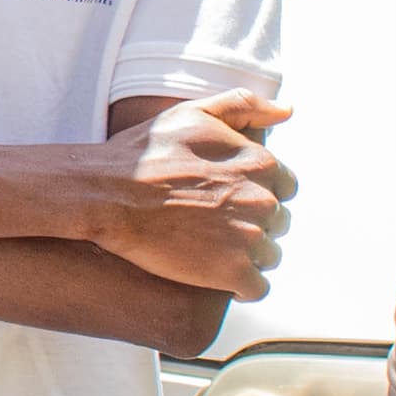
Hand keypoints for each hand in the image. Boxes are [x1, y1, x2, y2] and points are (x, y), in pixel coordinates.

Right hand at [81, 92, 294, 297]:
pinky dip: (242, 287)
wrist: (108, 196)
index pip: (285, 185)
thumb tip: (287, 110)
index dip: (259, 192)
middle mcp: (263, 200)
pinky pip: (256, 288)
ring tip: (213, 252)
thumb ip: (244, 106)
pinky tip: (219, 279)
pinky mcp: (232, 272)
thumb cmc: (146, 154)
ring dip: (249, 256)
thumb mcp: (194, 114)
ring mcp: (250, 238)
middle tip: (216, 226)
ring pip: (269, 255)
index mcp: (261, 163)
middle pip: (278, 221)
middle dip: (254, 224)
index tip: (231, 198)